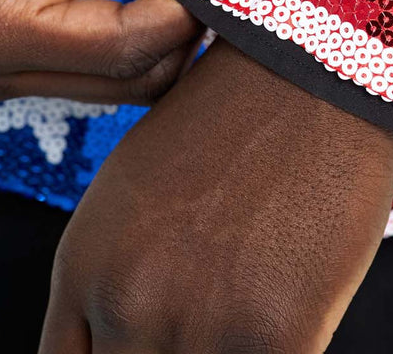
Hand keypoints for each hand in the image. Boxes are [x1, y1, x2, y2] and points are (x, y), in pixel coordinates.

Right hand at [0, 0, 224, 102]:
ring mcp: (16, 66)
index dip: (187, 0)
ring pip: (128, 71)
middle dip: (190, 11)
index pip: (125, 47)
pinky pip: (106, 49)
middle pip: (136, 76)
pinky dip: (147, 10)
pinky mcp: (30, 48)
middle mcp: (2, 69)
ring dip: (174, 12)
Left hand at [40, 40, 392, 352]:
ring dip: (230, 351)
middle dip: (173, 353)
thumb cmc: (231, 114)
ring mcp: (199, 327)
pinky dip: (282, 350)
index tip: (155, 341)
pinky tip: (294, 309)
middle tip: (213, 310)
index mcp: (84, 267)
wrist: (307, 68)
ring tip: (254, 298)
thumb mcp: (134, 187)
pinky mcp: (275, 337)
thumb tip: (127, 329)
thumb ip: (117, 271)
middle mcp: (127, 305)